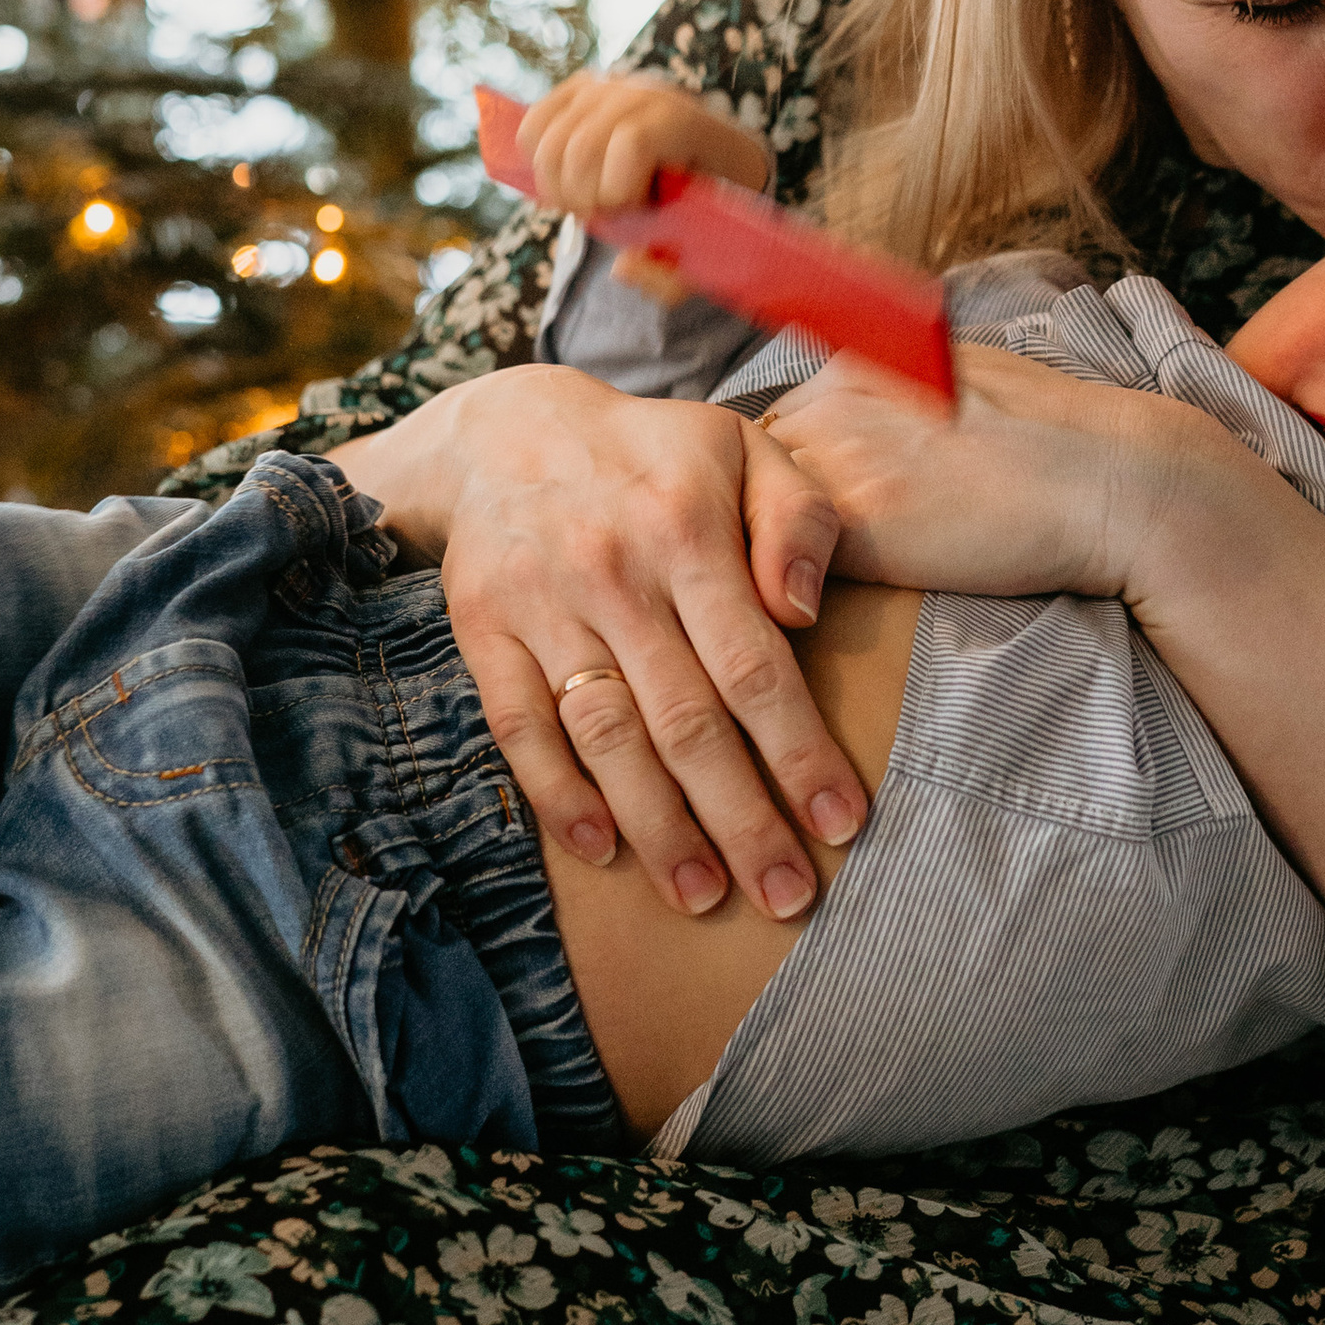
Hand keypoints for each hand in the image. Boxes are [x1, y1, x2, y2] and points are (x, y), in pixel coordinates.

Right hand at [328, 368, 865, 922]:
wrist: (509, 430)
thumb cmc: (654, 455)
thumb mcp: (743, 448)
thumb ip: (796, 517)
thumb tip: (805, 610)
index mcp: (687, 531)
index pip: (753, 666)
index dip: (799, 753)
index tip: (840, 824)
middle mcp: (614, 575)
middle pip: (686, 721)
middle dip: (741, 818)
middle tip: (785, 895)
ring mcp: (542, 607)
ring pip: (606, 737)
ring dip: (656, 827)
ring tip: (701, 894)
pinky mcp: (484, 631)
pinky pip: (519, 728)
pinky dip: (559, 795)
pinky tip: (603, 849)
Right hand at [514, 71, 771, 305]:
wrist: (715, 158)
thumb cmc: (709, 211)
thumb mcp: (704, 252)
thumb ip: (671, 274)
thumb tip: (622, 268)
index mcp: (683, 122)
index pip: (631, 143)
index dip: (618, 190)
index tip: (630, 213)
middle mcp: (642, 93)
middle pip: (579, 147)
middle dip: (580, 198)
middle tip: (601, 217)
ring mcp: (607, 86)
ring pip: (547, 142)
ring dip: (556, 187)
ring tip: (583, 202)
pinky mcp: (578, 89)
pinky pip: (533, 127)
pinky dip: (535, 162)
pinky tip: (564, 181)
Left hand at [760, 341, 1214, 604]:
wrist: (1111, 484)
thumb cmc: (1056, 440)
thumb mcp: (962, 376)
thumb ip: (899, 389)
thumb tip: (872, 413)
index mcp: (860, 361)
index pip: (783, 421)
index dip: (797, 470)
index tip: (817, 505)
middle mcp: (834, 402)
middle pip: (756, 463)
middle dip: (769, 504)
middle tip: (793, 550)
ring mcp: (838, 463)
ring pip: (757, 510)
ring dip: (770, 544)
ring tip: (800, 582)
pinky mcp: (854, 528)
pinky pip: (781, 558)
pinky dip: (789, 582)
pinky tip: (818, 603)